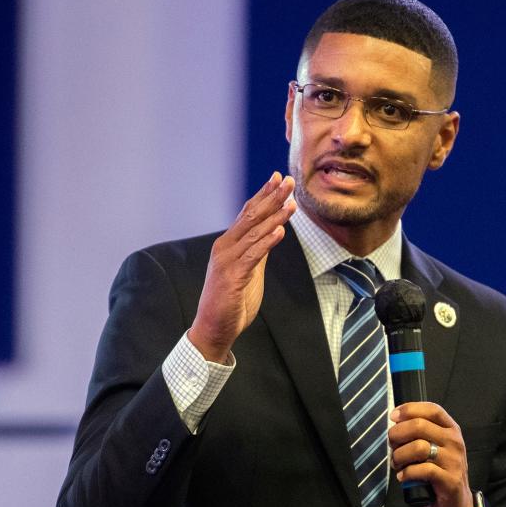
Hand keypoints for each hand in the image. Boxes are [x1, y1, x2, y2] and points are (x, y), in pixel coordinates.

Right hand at [189, 172, 295, 362]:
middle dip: (271, 198)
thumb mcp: (250, 270)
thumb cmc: (232, 301)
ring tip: (290, 202)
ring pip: (253, 233)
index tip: (278, 178)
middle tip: (287, 180)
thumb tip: (274, 230)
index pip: (248, 213)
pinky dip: (267, 242)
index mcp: (229, 244)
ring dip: (274, 216)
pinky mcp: (231, 278)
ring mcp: (227, 262)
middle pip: (251, 216)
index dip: (263, 194)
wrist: (215, 329)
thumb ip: (258, 250)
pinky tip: (280, 231)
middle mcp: (225, 247)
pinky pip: (252, 256)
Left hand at [388, 402, 475, 506]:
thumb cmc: (439, 474)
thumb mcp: (433, 449)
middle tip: (392, 446)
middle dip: (398, 435)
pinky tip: (403, 477)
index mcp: (451, 430)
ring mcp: (454, 461)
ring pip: (418, 447)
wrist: (456, 506)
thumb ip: (420, 434)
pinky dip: (407, 473)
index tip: (393, 416)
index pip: (432, 409)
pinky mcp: (450, 480)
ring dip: (400, 456)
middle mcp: (455, 442)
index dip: (410, 409)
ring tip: (397, 463)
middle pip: (420, 426)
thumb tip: (395, 424)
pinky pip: (422, 470)